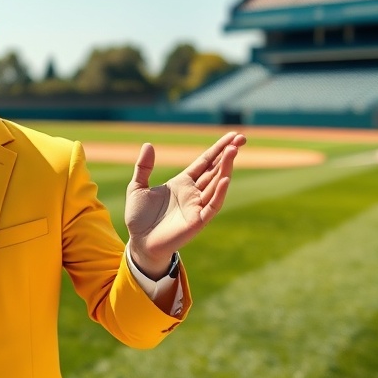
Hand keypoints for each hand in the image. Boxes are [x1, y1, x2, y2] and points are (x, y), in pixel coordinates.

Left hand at [124, 132, 245, 276]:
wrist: (139, 242)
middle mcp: (193, 193)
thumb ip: (143, 167)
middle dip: (227, 154)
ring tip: (233, 151)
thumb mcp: (137, 187)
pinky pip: (212, 205)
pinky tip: (225, 178)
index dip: (217, 149)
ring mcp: (197, 206)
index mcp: (182, 183)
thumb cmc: (139, 217)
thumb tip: (148, 144)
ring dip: (225, 168)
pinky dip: (219, 192)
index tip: (232, 136)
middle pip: (214, 170)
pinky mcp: (198, 221)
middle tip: (241, 138)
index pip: (204, 162)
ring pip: (216, 184)